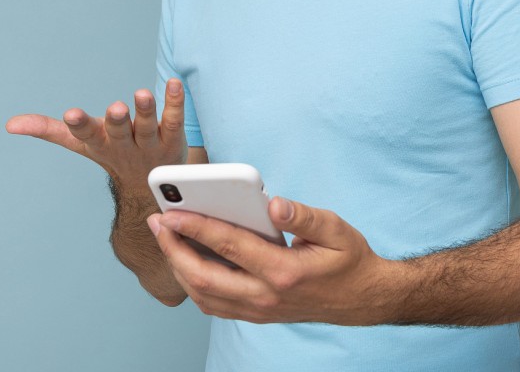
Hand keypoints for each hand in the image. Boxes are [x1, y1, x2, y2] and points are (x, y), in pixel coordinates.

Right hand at [6, 79, 188, 187]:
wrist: (150, 187)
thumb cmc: (112, 154)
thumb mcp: (81, 143)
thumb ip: (48, 130)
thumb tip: (10, 124)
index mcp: (99, 144)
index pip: (86, 135)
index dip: (79, 124)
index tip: (71, 114)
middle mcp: (124, 144)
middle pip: (119, 131)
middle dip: (116, 120)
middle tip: (116, 108)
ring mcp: (150, 143)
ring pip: (148, 126)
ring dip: (146, 110)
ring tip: (142, 94)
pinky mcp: (173, 138)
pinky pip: (175, 120)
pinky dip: (175, 102)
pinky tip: (175, 84)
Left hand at [147, 197, 397, 324]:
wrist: (363, 299)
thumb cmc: (349, 259)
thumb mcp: (336, 229)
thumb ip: (303, 216)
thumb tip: (273, 204)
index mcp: (284, 272)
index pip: (229, 246)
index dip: (196, 227)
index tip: (171, 212)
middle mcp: (266, 297)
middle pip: (204, 277)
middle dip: (174, 249)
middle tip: (157, 223)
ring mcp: (259, 311)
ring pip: (204, 296)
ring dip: (178, 267)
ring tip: (166, 239)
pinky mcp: (256, 315)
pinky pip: (214, 304)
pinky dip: (193, 283)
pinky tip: (187, 260)